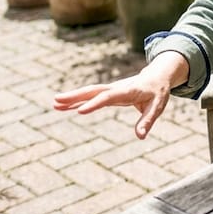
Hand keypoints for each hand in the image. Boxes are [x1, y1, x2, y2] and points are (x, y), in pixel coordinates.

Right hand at [53, 52, 187, 139]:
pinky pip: (91, 96)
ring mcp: (111, 89)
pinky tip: (65, 107)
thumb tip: (140, 136)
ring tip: (54, 104)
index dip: (94, 104)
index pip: (108, 97)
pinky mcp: (109, 93)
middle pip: (93, 91)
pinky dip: (78, 101)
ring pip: (89, 92)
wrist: (157, 76)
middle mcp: (116, 88)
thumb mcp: (157, 107)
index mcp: (128, 91)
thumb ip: (147, 121)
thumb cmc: (158, 92)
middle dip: (75, 96)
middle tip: (56, 101)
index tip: (79, 111)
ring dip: (73, 97)